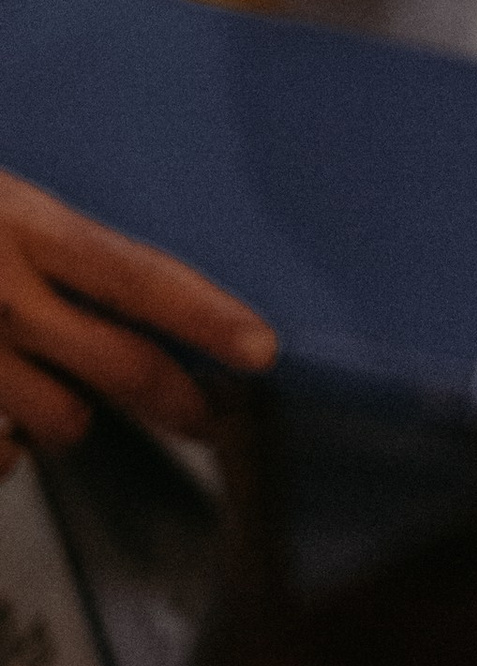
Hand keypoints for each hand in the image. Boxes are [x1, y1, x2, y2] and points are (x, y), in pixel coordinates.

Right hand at [0, 169, 276, 472]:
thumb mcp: (6, 208)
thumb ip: (61, 255)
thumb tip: (137, 308)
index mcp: (26, 226)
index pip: (138, 276)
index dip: (206, 315)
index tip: (262, 350)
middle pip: (122, 367)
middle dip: (177, 400)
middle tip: (205, 418)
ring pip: (64, 424)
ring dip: (74, 415)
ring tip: (52, 383)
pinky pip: (1, 457)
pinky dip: (7, 447)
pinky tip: (0, 413)